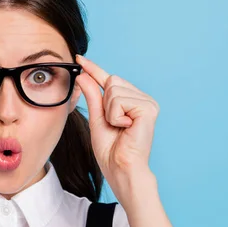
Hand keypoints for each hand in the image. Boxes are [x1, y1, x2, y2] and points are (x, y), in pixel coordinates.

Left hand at [74, 54, 159, 182]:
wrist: (120, 168)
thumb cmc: (110, 150)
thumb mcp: (97, 118)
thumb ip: (92, 96)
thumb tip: (83, 74)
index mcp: (131, 101)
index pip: (109, 80)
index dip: (94, 69)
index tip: (79, 58)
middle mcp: (142, 98)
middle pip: (111, 80)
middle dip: (104, 102)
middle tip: (113, 123)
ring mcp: (147, 102)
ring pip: (113, 89)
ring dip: (109, 111)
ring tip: (120, 127)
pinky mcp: (148, 108)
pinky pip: (118, 100)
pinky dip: (115, 116)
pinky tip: (126, 127)